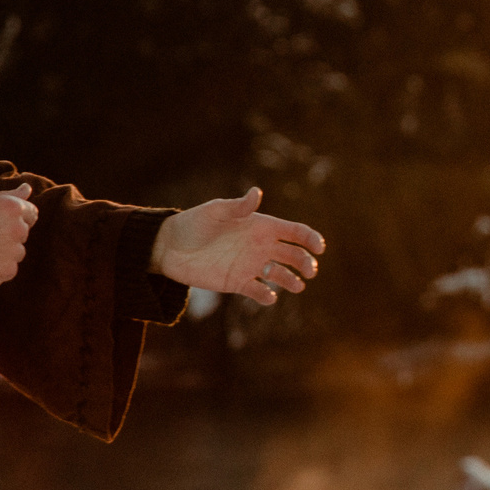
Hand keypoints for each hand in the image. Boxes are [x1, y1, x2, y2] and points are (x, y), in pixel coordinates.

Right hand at [0, 183, 35, 288]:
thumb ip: (8, 195)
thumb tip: (28, 188)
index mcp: (12, 208)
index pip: (31, 213)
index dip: (14, 218)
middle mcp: (18, 229)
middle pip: (22, 233)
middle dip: (8, 234)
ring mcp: (14, 252)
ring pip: (16, 253)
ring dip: (4, 253)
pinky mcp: (8, 271)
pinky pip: (8, 269)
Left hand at [151, 187, 325, 304]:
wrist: (170, 247)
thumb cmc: (193, 223)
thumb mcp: (215, 211)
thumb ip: (238, 206)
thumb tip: (257, 193)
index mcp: (261, 226)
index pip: (294, 232)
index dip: (310, 239)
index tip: (319, 248)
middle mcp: (260, 247)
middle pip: (294, 255)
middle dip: (305, 263)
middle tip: (309, 271)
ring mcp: (251, 266)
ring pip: (281, 275)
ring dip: (291, 281)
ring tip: (294, 285)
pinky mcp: (238, 283)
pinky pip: (259, 292)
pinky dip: (266, 296)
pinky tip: (267, 296)